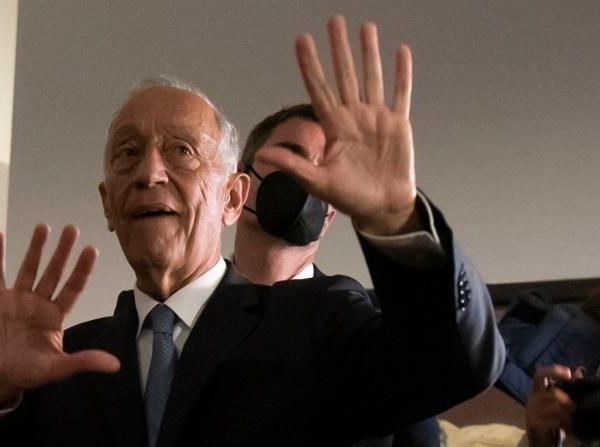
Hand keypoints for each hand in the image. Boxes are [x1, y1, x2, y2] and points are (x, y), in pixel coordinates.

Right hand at [0, 224, 119, 407]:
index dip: (82, 271)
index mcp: (56, 317)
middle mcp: (40, 303)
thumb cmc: (30, 371)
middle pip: (53, 273)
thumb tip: (116, 365)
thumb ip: (83, 361)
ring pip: (29, 268)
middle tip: (72, 229)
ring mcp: (19, 299)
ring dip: (36, 248)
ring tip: (44, 226)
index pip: (72, 289)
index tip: (91, 250)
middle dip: (62, 252)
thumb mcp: (57, 369)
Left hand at [259, 16, 418, 234]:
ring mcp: (376, 117)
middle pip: (344, 75)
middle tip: (334, 21)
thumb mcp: (317, 182)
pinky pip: (401, 93)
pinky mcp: (399, 123)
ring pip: (371, 76)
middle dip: (338, 48)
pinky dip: (401, 73)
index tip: (302, 41)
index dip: (311, 65)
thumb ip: (293, 165)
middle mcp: (354, 117)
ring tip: (366, 27)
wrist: (382, 207)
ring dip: (369, 52)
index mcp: (333, 127)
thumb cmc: (349, 197)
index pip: (319, 89)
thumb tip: (262, 156)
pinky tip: (400, 51)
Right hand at [525, 364, 580, 446]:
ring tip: (572, 421)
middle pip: (552, 392)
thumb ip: (569, 388)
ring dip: (567, 414)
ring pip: (553, 406)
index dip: (553, 371)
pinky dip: (563, 424)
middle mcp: (532, 400)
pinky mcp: (534, 425)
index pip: (540, 375)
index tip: (569, 374)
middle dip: (568, 401)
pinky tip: (568, 429)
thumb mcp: (561, 405)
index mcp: (538, 392)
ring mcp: (531, 413)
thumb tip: (579, 370)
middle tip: (575, 409)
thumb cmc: (553, 424)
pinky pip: (551, 420)